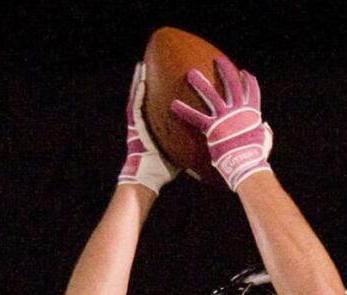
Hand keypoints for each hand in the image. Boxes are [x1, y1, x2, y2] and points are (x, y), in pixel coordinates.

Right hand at [118, 62, 178, 193]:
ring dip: (139, 81)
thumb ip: (190, 142)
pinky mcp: (134, 128)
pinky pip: (136, 106)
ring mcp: (137, 125)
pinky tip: (141, 80)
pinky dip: (138, 93)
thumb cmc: (163, 170)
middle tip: (148, 63)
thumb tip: (211, 140)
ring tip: (142, 65)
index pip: (155, 105)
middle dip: (146, 80)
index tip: (163, 76)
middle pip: (145, 96)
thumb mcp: (180, 151)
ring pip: (137, 97)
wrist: (147, 179)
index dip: (157, 91)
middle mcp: (143, 124)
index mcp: (152, 128)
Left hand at [170, 56, 272, 191]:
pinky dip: (184, 111)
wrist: (247, 164)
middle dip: (225, 70)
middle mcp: (239, 110)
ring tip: (191, 73)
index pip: (252, 91)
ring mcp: (225, 117)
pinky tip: (173, 104)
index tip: (243, 72)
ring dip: (201, 83)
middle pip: (232, 84)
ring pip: (212, 95)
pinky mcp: (213, 128)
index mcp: (252, 113)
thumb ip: (265, 132)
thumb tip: (266, 130)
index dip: (248, 81)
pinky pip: (196, 117)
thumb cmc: (256, 156)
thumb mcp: (264, 140)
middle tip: (218, 59)